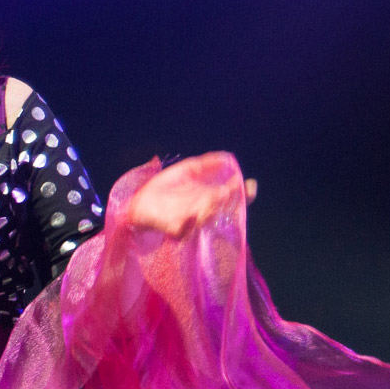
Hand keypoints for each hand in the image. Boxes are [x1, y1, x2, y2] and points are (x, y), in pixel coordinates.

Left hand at [123, 155, 257, 237]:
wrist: (139, 199)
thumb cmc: (166, 187)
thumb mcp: (187, 169)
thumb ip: (207, 163)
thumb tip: (228, 157)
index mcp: (210, 197)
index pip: (234, 198)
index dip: (245, 194)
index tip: (249, 183)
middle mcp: (204, 211)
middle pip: (224, 210)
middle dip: (230, 200)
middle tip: (229, 190)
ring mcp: (190, 222)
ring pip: (207, 219)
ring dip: (212, 208)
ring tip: (214, 197)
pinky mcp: (174, 230)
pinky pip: (184, 231)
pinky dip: (189, 225)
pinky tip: (192, 215)